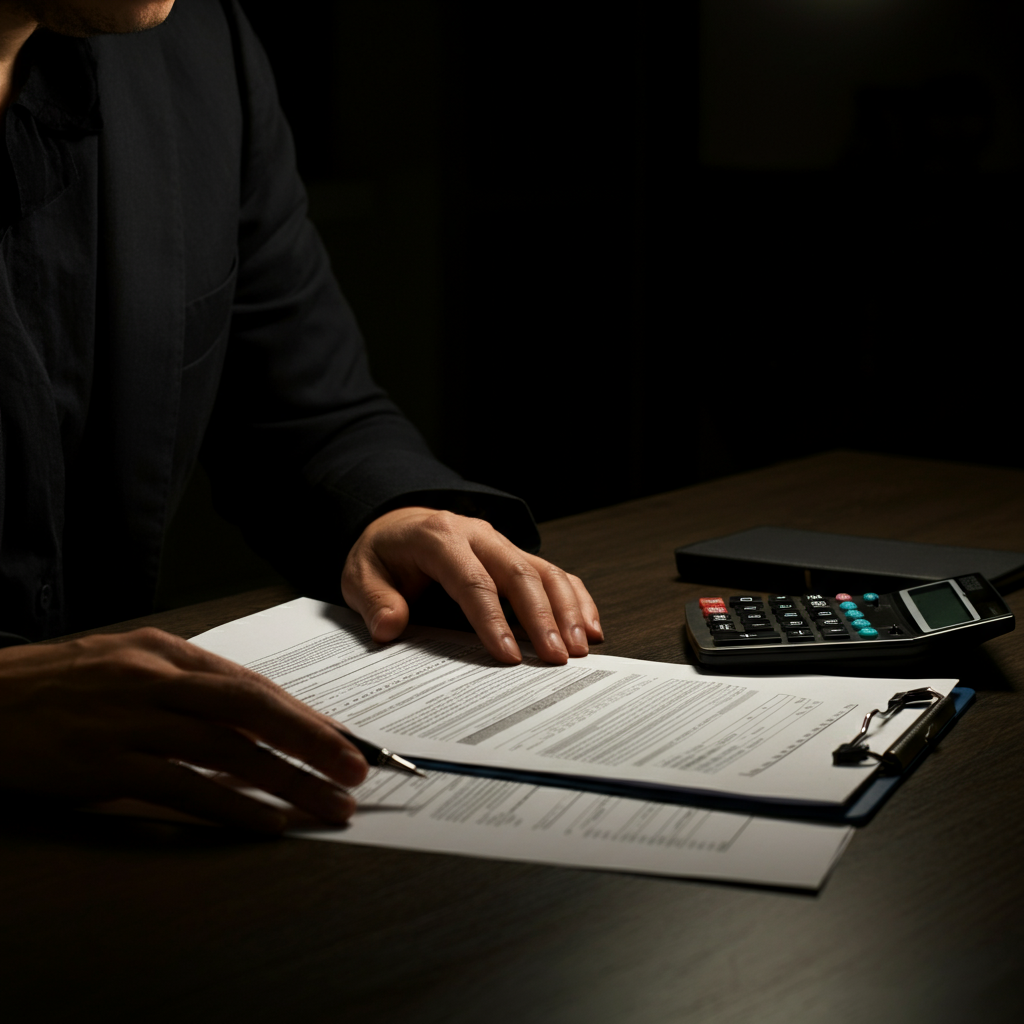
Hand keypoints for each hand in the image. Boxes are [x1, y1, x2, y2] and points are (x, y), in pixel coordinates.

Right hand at [0, 629, 367, 831]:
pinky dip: (232, 806)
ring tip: (329, 804)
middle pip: (253, 709)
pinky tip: (267, 822)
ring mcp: (129, 721)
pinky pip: (182, 787)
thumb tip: (247, 717)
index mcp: (166, 652)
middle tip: (357, 768)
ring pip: (229, 750)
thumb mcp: (125, 666)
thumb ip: (185, 687)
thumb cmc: (55, 686)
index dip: (304, 714)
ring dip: (287, 779)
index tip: (343, 739)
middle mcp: (155, 680)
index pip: (252, 684)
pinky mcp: (103, 764)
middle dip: (313, 740)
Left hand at [341, 507, 602, 664]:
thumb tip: (389, 626)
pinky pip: (554, 573)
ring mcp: (501, 544)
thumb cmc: (384, 554)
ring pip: (544, 571)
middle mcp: (478, 535)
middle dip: (541, 616)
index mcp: (438, 537)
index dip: (492, 618)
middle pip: (518, 573)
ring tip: (578, 648)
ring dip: (566, 610)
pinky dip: (576, 599)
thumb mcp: (361, 574)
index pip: (471, 579)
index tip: (508, 655)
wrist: (398, 525)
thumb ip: (374, 600)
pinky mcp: (516, 556)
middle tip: (556, 657)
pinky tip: (589, 628)